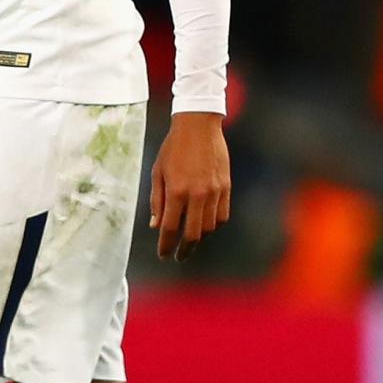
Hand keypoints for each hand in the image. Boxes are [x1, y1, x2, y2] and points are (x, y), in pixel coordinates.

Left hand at [149, 110, 231, 261]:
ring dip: (200, 237)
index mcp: (176, 191)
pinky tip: (206, 224)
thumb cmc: (173, 148)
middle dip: (185, 250)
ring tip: (191, 239)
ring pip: (210, 227)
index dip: (166, 246)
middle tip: (179, 256)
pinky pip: (222, 215)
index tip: (163, 255)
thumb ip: (157, 201)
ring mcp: (214, 192)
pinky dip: (214, 224)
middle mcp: (197, 195)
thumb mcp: (158, 172)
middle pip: (193, 235)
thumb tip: (156, 226)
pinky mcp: (226, 187)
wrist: (199, 126)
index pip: (170, 229)